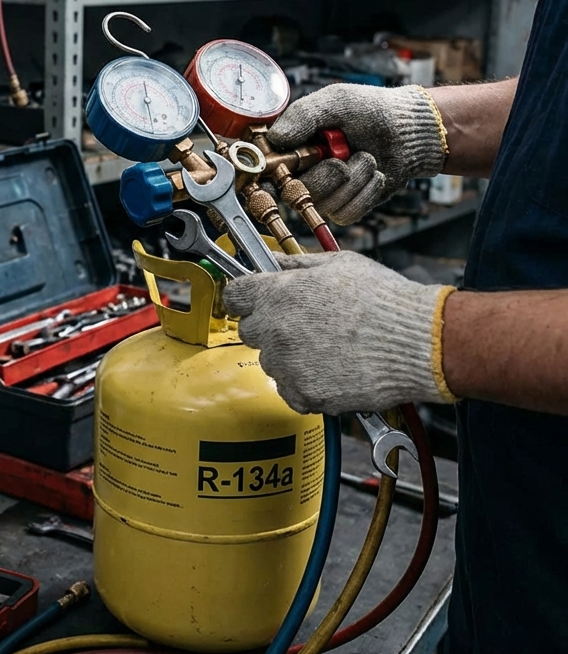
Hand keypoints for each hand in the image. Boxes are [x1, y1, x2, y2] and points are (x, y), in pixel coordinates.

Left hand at [219, 251, 456, 414]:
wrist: (418, 342)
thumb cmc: (383, 300)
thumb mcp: (337, 264)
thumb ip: (294, 263)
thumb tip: (269, 260)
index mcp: (279, 294)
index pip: (235, 296)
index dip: (246, 297)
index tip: (254, 300)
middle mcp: (276, 330)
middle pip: (250, 331)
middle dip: (270, 326)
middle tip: (304, 324)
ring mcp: (288, 365)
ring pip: (270, 362)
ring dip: (288, 357)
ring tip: (326, 347)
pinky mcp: (304, 393)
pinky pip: (289, 390)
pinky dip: (304, 384)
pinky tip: (331, 369)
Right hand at [267, 84, 447, 223]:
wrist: (408, 131)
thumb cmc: (370, 111)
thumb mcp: (335, 101)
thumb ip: (303, 115)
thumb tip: (275, 138)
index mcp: (291, 147)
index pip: (264, 169)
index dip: (268, 174)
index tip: (284, 169)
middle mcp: (302, 173)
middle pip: (294, 192)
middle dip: (327, 173)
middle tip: (344, 155)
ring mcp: (323, 193)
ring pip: (324, 203)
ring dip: (354, 179)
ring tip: (366, 158)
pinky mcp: (344, 208)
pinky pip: (346, 213)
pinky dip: (366, 192)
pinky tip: (373, 175)